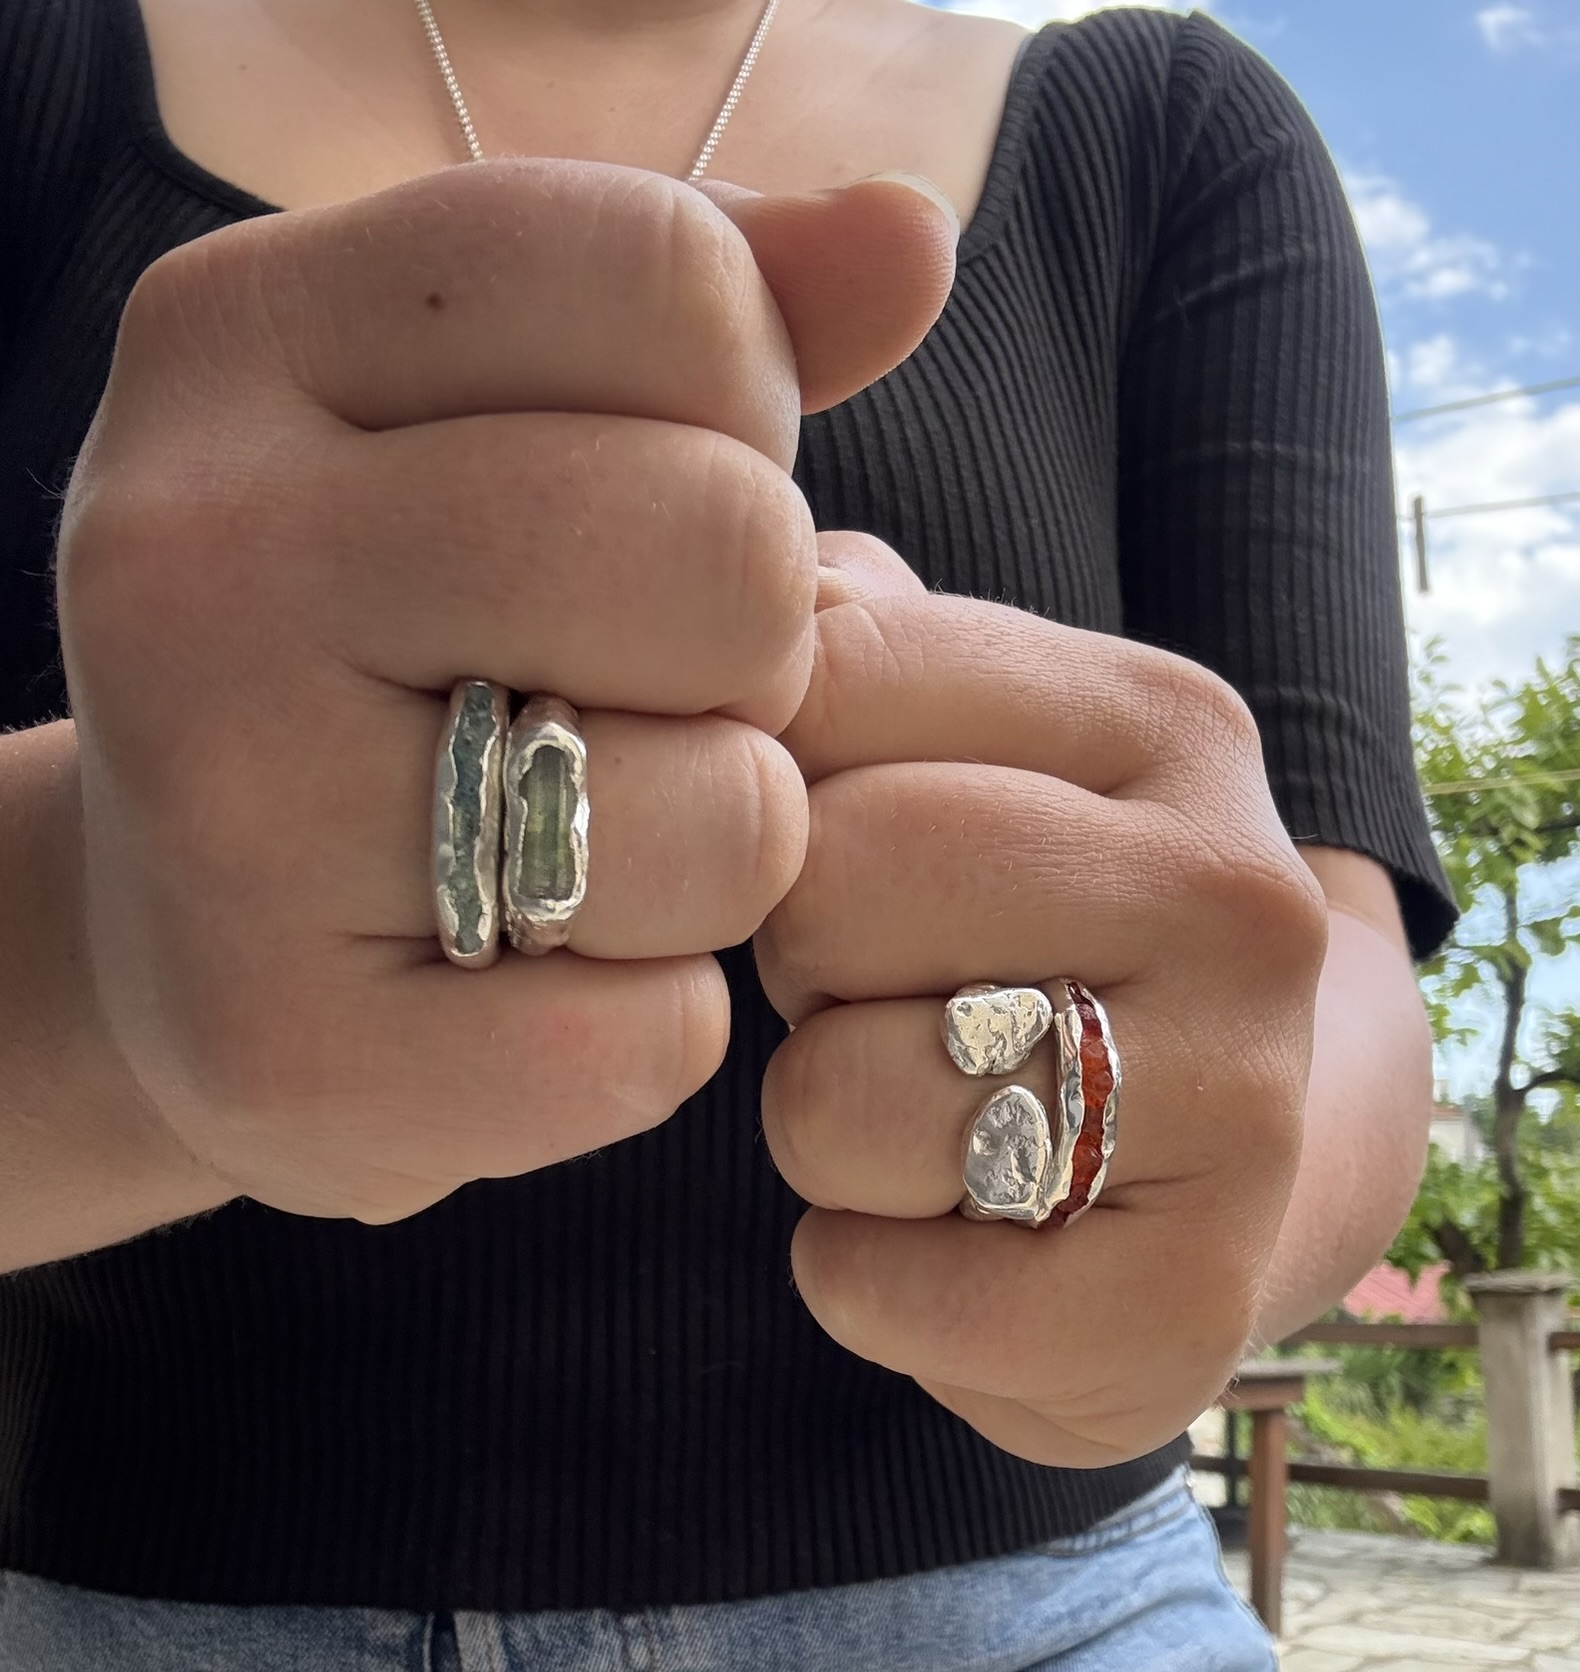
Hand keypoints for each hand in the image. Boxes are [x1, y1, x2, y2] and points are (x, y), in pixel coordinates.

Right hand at [54, 163, 954, 1223]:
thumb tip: (910, 234)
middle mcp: (193, 554)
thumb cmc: (406, 651)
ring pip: (725, 818)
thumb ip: (720, 316)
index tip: (663, 490)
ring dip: (721, 853)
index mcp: (250, 339)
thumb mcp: (514, 425)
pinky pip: (655, 1039)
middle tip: (652, 696)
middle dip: (758, 648)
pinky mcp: (284, 1052)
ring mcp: (219, 812)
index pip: (670, 283)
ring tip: (596, 850)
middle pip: (723, 550)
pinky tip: (542, 987)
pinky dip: (652, 1025)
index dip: (745, 413)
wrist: (193, 929)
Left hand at [756, 536, 1329, 1466]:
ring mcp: (1242, 1110)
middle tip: (881, 990)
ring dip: (823, 1125)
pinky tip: (949, 1243)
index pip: (831, 680)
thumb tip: (755, 570)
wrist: (1223, 1154)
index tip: (826, 833)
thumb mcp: (980, 747)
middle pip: (830, 886)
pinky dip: (860, 1277)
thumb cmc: (1042, 925)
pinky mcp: (1186, 1309)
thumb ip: (862, 640)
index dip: (765, 781)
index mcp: (1168, 723)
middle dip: (800, 957)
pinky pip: (878, 1288)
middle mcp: (1238, 897)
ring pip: (839, 1100)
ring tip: (924, 1114)